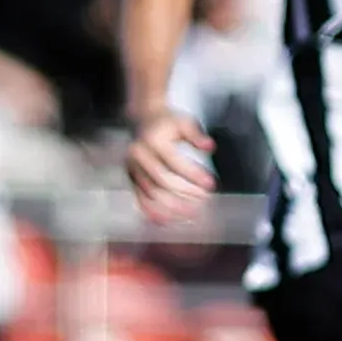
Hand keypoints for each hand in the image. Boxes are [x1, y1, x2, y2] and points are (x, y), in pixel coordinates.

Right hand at [125, 107, 216, 223]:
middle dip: (184, 193)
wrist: (144, 120)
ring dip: (171, 206)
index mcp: (152, 139)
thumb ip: (197, 135)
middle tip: (204, 201)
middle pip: (162, 180)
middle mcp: (138, 154)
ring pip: (151, 192)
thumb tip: (210, 147)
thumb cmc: (168, 123)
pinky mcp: (130, 177)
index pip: (175, 162)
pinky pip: (140, 197)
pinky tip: (166, 220)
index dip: (193, 174)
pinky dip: (152, 210)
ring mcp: (131, 167)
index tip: (211, 184)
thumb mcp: (185, 122)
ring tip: (190, 214)